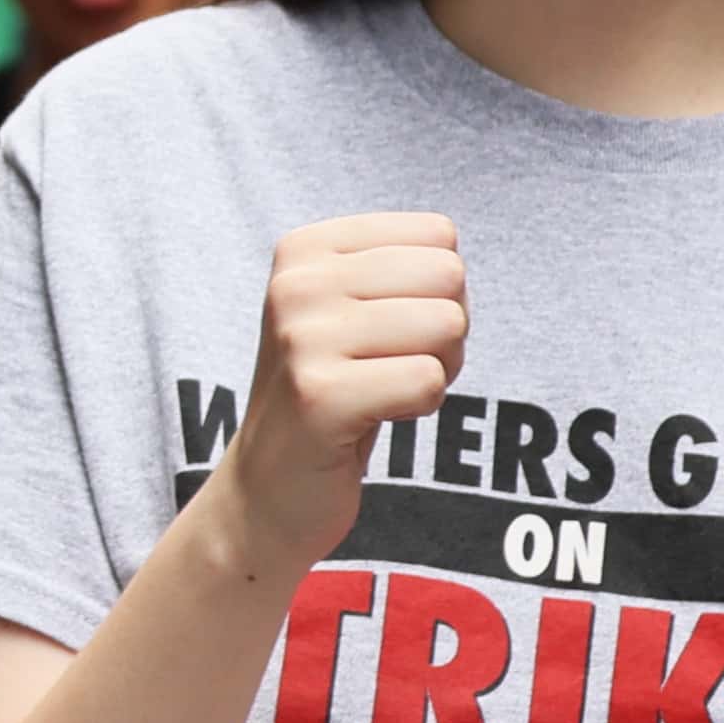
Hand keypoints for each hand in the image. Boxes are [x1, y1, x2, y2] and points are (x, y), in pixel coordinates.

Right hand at [205, 216, 467, 581]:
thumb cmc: (331, 389)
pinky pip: (428, 382)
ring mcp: (302, 340)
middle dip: (444, 329)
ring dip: (436, 370)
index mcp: (304, 249)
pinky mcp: (320, 397)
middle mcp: (295, 284)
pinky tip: (375, 418)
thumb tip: (455, 263)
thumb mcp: (350, 308)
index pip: (439, 236)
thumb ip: (401, 267)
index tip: (391, 329)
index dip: (438, 290)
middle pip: (448, 277)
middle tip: (394, 365)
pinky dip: (421, 407)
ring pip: (446, 327)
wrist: (268, 486)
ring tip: (384, 391)